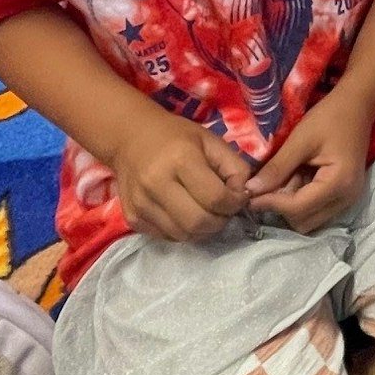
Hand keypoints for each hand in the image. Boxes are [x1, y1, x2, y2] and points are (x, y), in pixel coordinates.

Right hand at [109, 109, 253, 242]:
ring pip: (184, 236)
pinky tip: (186, 213)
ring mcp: (142, 204)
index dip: (235, 203)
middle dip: (220, 221)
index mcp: (180, 159)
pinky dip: (183, 231)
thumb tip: (245, 195)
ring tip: (207, 211)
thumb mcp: (211, 140)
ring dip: (203, 229)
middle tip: (224, 209)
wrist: (130, 138)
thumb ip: (235, 166)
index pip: (216, 198)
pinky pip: (167, 237)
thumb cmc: (176, 137)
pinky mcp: (133, 219)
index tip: (238, 197)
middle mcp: (157, 184)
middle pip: (199, 223)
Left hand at [247, 86, 374, 232]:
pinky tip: (297, 177)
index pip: (299, 208)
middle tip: (270, 182)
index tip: (248, 194)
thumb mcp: (300, 139)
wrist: (357, 105)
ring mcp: (348, 199)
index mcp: (339, 183)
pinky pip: (316, 209)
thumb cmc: (330, 117)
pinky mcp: (344, 195)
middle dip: (282, 206)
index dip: (271, 204)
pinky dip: (301, 200)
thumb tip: (250, 190)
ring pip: (309, 219)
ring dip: (291, 204)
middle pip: (304, 222)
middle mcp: (347, 198)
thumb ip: (277, 168)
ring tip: (286, 177)